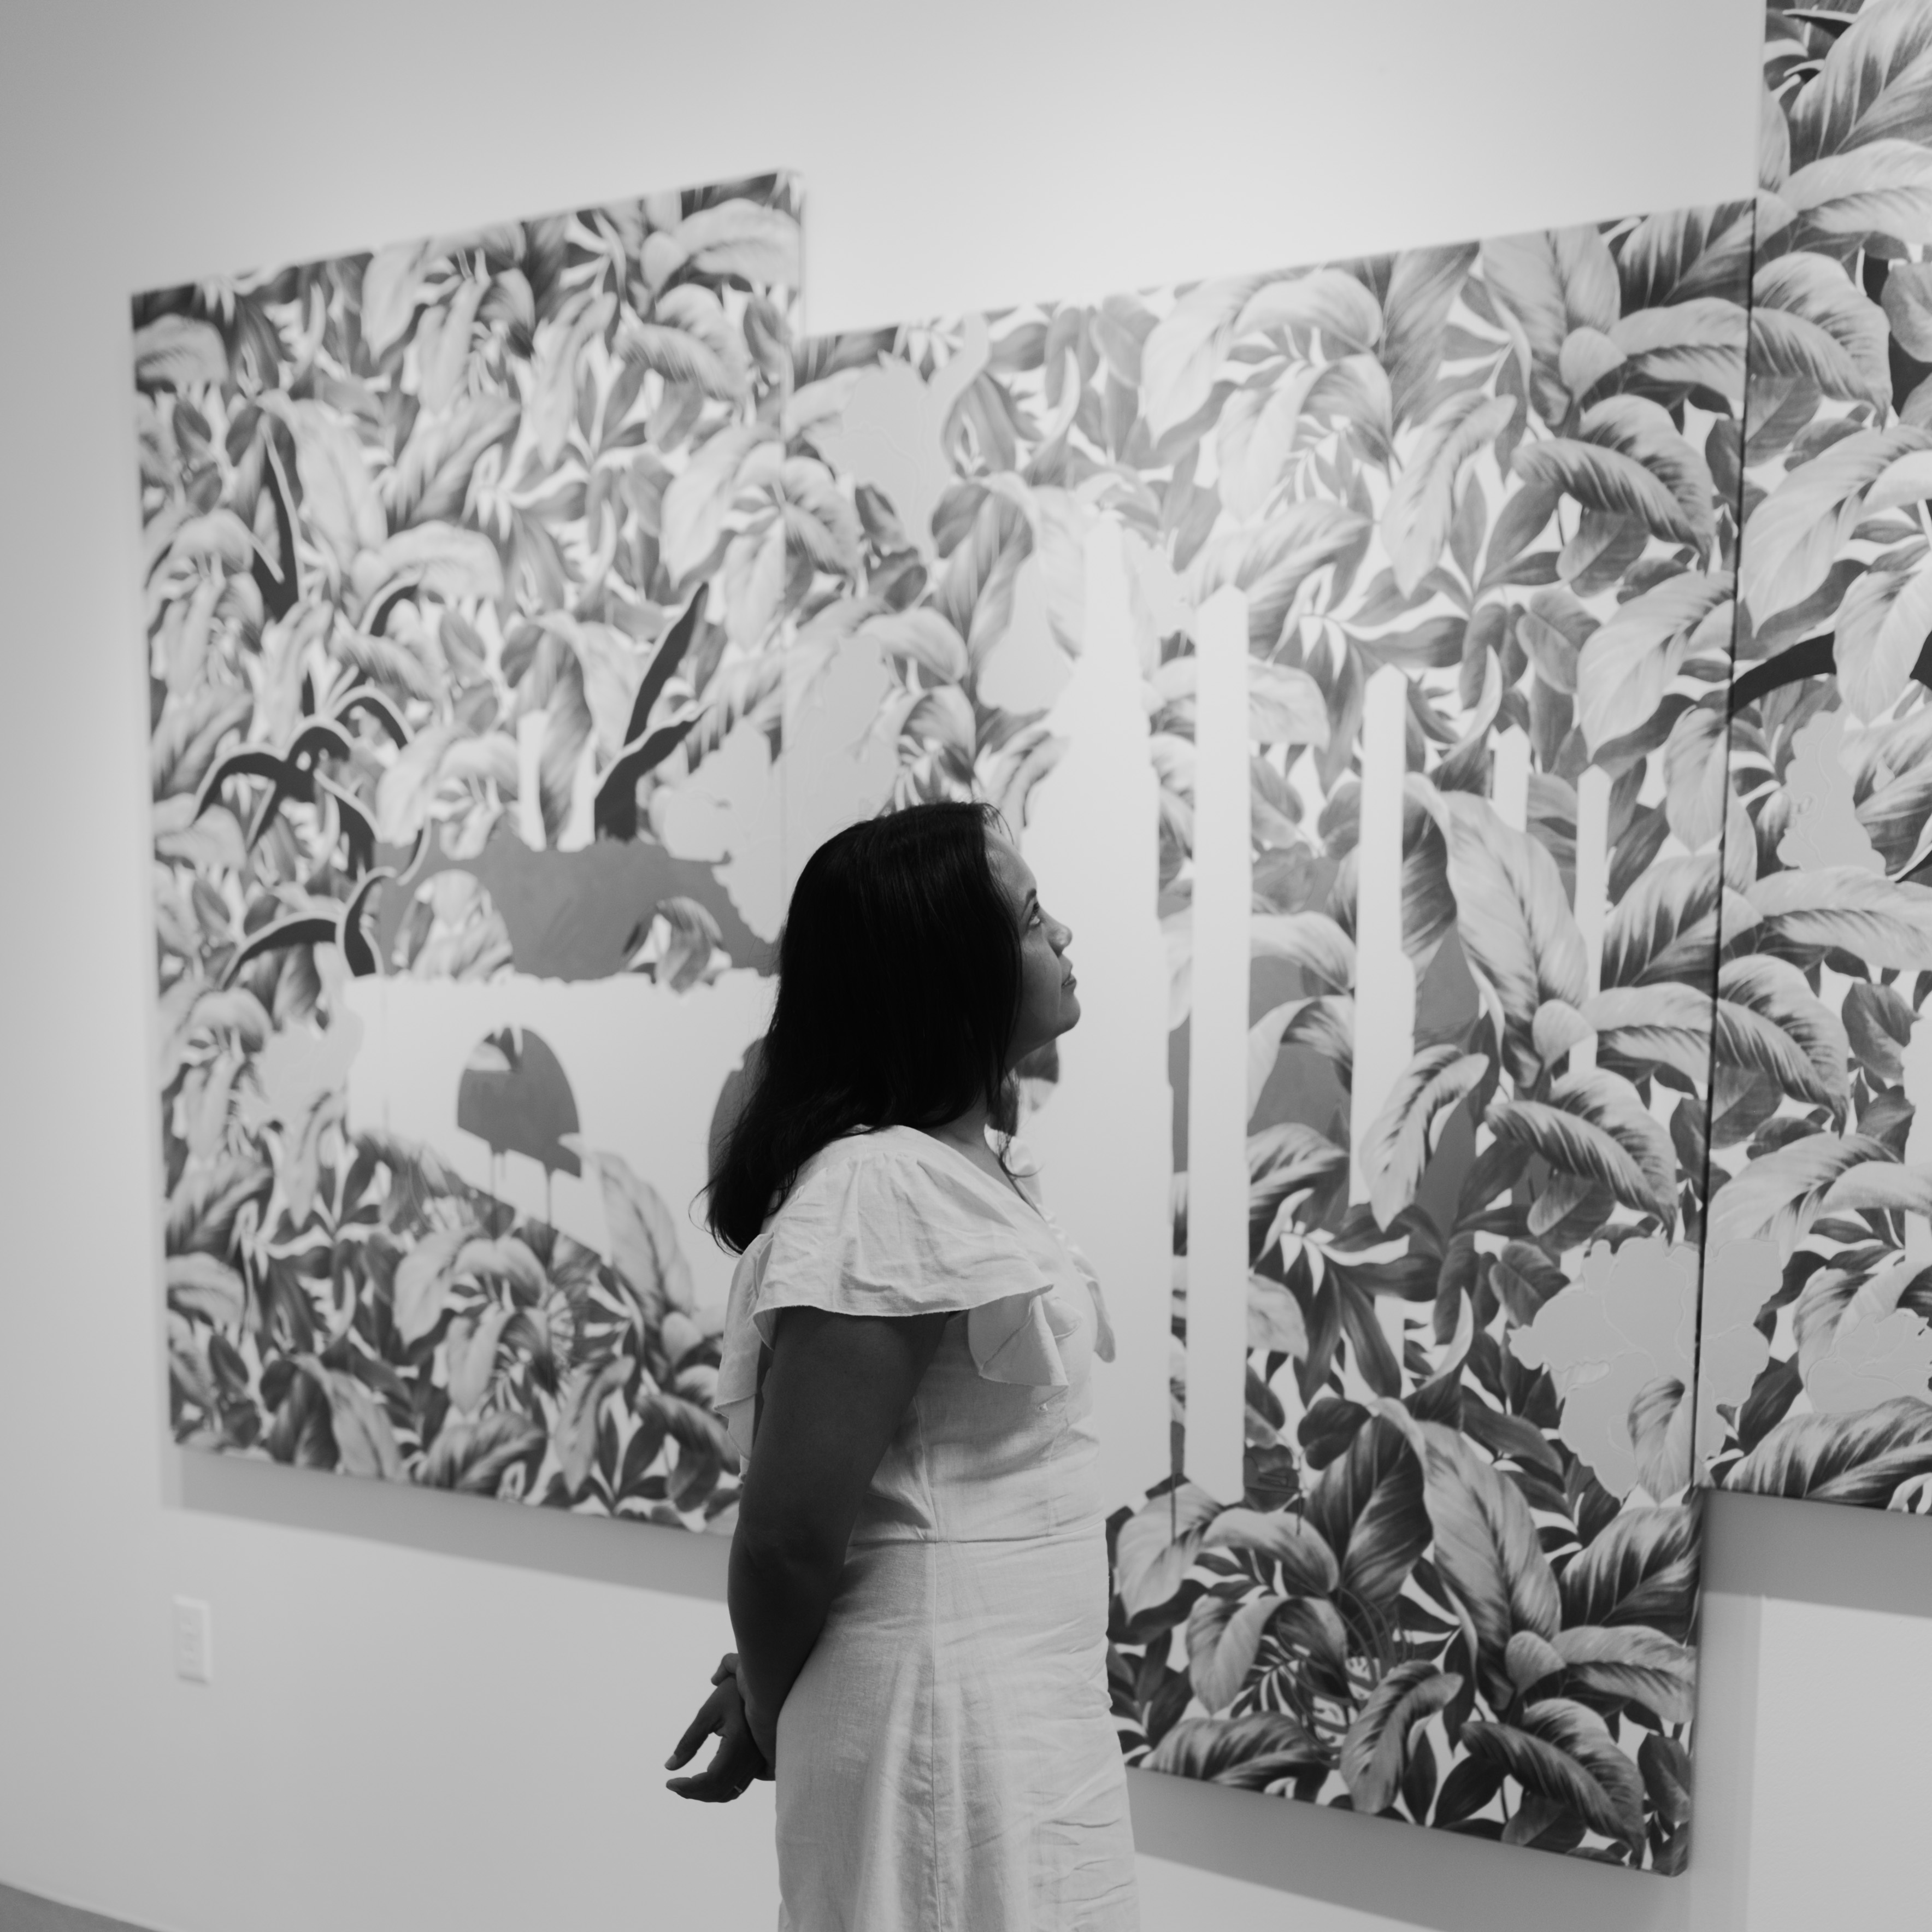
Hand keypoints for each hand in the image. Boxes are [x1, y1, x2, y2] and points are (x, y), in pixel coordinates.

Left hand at [665, 1654, 770, 1801]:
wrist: (761, 1682)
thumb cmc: (731, 1693)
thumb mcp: (707, 1713)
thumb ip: (689, 1741)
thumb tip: (669, 1767)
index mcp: (738, 1745)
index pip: (710, 1779)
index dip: (688, 1787)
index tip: (668, 1782)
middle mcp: (751, 1758)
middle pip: (719, 1790)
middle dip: (693, 1793)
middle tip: (673, 1785)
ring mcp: (757, 1762)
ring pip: (729, 1793)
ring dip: (706, 1795)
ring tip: (685, 1785)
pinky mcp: (758, 1762)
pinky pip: (738, 1787)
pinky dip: (719, 1790)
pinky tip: (704, 1780)